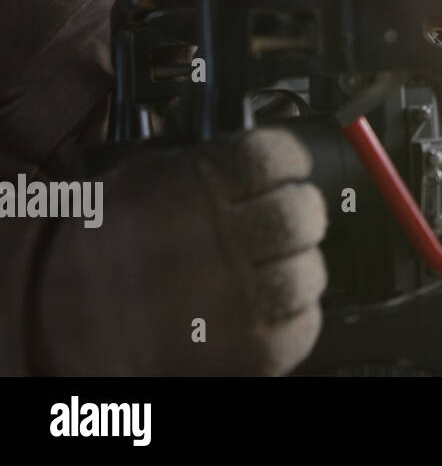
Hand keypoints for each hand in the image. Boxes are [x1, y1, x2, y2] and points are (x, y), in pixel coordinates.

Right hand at [35, 128, 327, 374]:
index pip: (276, 157)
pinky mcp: (247, 350)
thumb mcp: (147, 178)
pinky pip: (303, 324)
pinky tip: (262, 307)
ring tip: (265, 270)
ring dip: (296, 268)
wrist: (65, 323)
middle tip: (284, 222)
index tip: (286, 171)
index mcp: (193, 190)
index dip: (288, 162)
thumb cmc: (112, 246)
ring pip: (309, 272)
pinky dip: (292, 316)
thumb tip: (272, 159)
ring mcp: (234, 299)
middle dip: (300, 214)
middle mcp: (216, 241)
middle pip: (300, 214)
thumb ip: (209, 163)